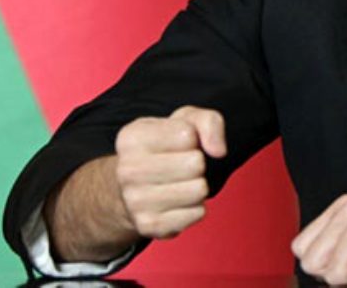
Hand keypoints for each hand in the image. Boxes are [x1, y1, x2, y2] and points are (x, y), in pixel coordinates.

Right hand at [114, 105, 227, 238]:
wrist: (132, 189)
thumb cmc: (164, 149)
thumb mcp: (183, 122)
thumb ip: (208, 122)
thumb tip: (219, 151)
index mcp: (132, 138)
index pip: (188, 135)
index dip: (192, 139)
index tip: (176, 145)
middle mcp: (127, 170)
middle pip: (195, 164)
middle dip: (197, 163)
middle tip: (181, 166)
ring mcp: (135, 201)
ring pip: (199, 190)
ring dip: (197, 185)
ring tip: (180, 183)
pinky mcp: (150, 225)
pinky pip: (198, 213)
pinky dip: (195, 207)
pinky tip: (177, 201)